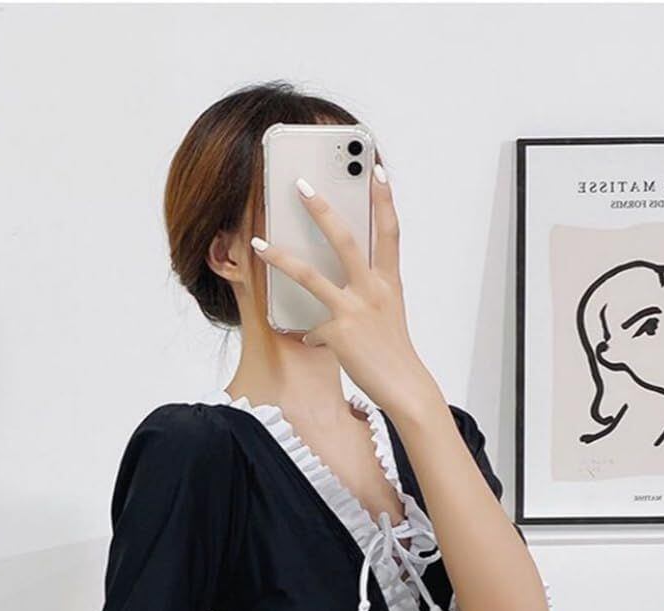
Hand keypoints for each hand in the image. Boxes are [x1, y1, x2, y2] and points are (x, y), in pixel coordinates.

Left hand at [249, 166, 436, 416]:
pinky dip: (310, 335)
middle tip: (300, 185)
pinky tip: (311, 342)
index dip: (384, 199)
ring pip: (311, 275)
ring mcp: (355, 310)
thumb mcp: (386, 317)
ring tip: (258, 242)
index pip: (389, 231)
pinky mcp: (339, 333)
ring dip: (281, 257)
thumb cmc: (394, 354)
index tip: (377, 169)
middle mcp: (374, 290)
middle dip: (321, 209)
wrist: (406, 388)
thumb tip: (332, 302)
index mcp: (389, 282)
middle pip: (345, 239)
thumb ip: (364, 300)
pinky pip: (312, 329)